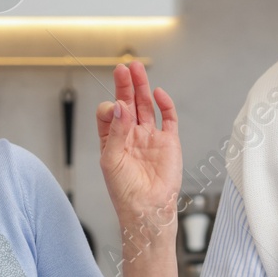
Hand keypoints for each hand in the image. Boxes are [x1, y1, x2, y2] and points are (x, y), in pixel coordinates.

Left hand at [96, 61, 180, 225]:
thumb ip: (115, 132)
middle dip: (125, 85)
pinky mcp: (168, 142)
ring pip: (146, 106)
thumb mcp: (111, 160)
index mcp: (113, 140)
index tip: (114, 107)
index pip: (109, 113)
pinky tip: (158, 94)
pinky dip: (165, 105)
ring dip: (142, 88)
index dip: (111, 107)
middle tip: (124, 68)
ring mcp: (150, 137)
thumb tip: (120, 106)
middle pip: (128, 103)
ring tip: (137, 69)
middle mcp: (131, 135)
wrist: (147, 208)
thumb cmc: (125, 191)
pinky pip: (168, 118)